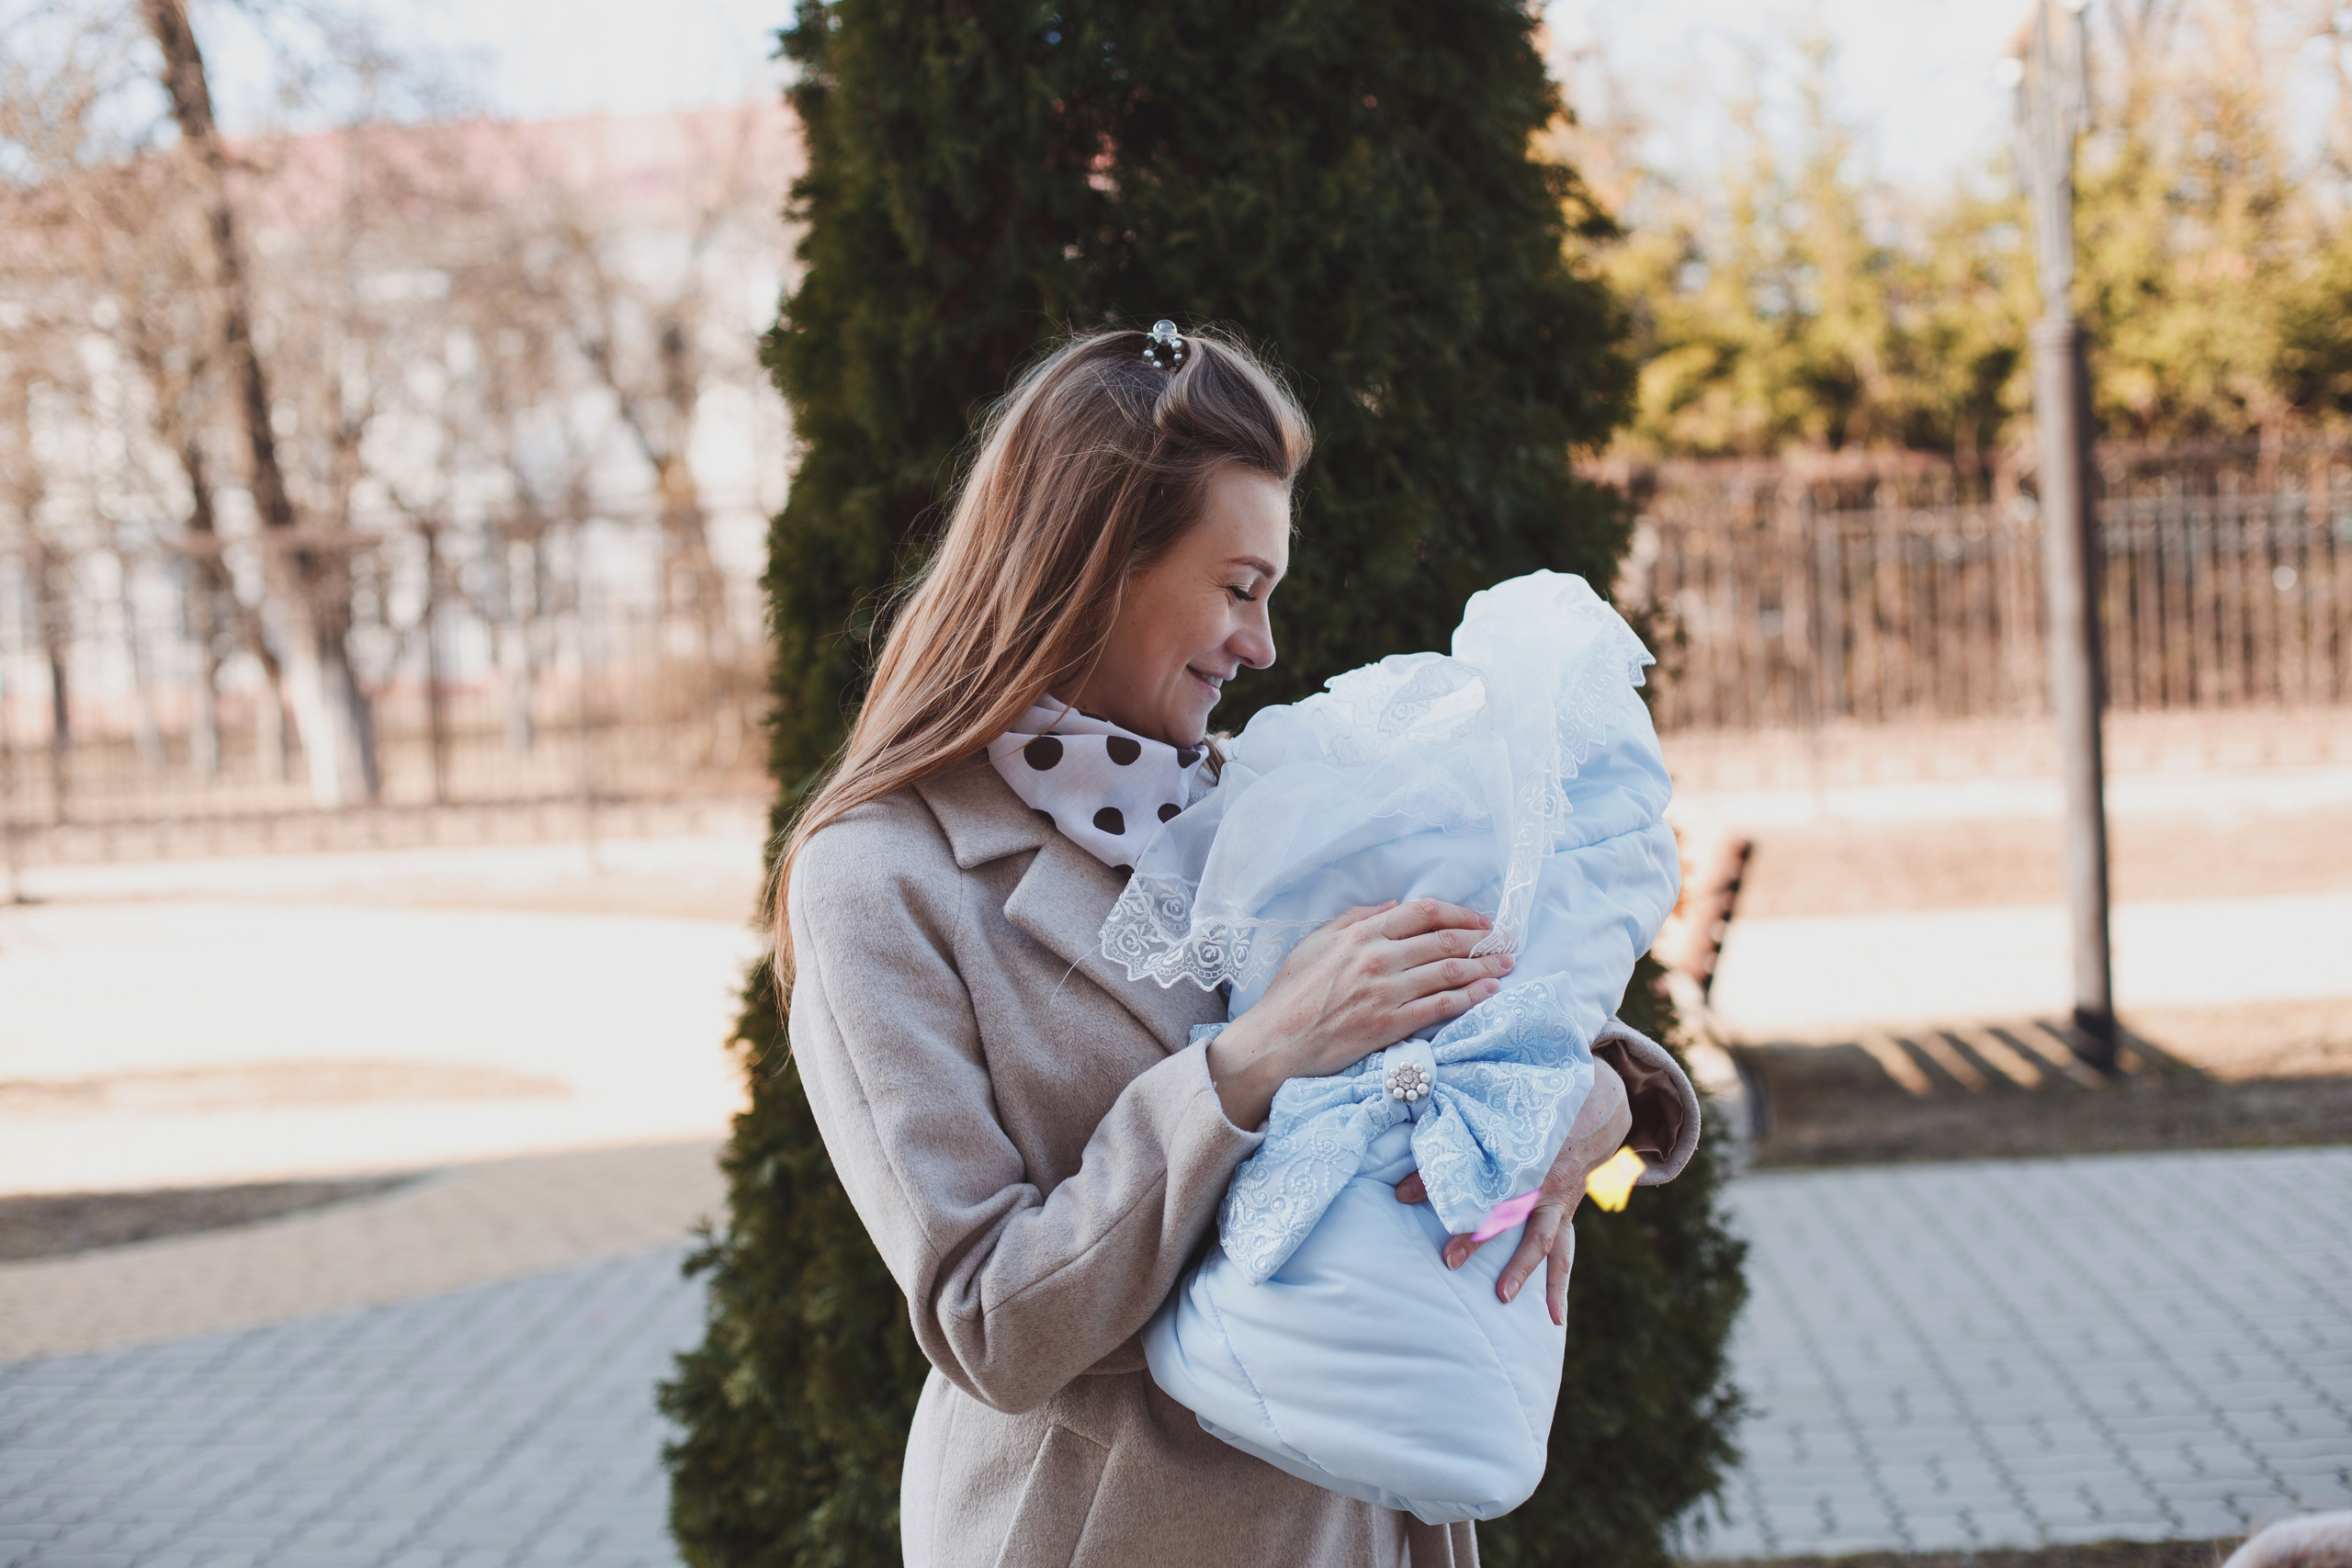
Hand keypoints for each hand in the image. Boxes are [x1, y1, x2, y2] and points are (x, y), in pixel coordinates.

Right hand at [1205, 899, 1510, 1130]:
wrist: (1276, 1044)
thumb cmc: (1290, 994)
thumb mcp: (1314, 944)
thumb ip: (1353, 919)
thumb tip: (1392, 905)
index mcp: (1359, 934)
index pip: (1421, 913)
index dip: (1458, 914)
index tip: (1480, 921)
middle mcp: (1376, 958)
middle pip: (1442, 941)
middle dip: (1480, 940)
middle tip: (1505, 942)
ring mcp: (1385, 993)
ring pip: (1447, 973)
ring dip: (1482, 967)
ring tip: (1505, 965)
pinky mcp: (1389, 1025)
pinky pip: (1439, 1008)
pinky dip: (1468, 998)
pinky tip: (1487, 993)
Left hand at [1393, 1059, 1630, 1325]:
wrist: (1592, 1112)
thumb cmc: (1530, 1114)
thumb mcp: (1495, 1117)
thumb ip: (1453, 1136)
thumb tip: (1403, 1172)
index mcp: (1518, 1150)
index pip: (1474, 1170)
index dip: (1437, 1181)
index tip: (1403, 1194)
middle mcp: (1540, 1178)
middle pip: (1507, 1212)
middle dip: (1478, 1236)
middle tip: (1449, 1260)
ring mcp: (1557, 1201)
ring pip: (1540, 1239)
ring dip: (1521, 1269)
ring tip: (1502, 1296)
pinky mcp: (1565, 1216)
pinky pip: (1563, 1255)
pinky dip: (1556, 1287)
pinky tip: (1553, 1319)